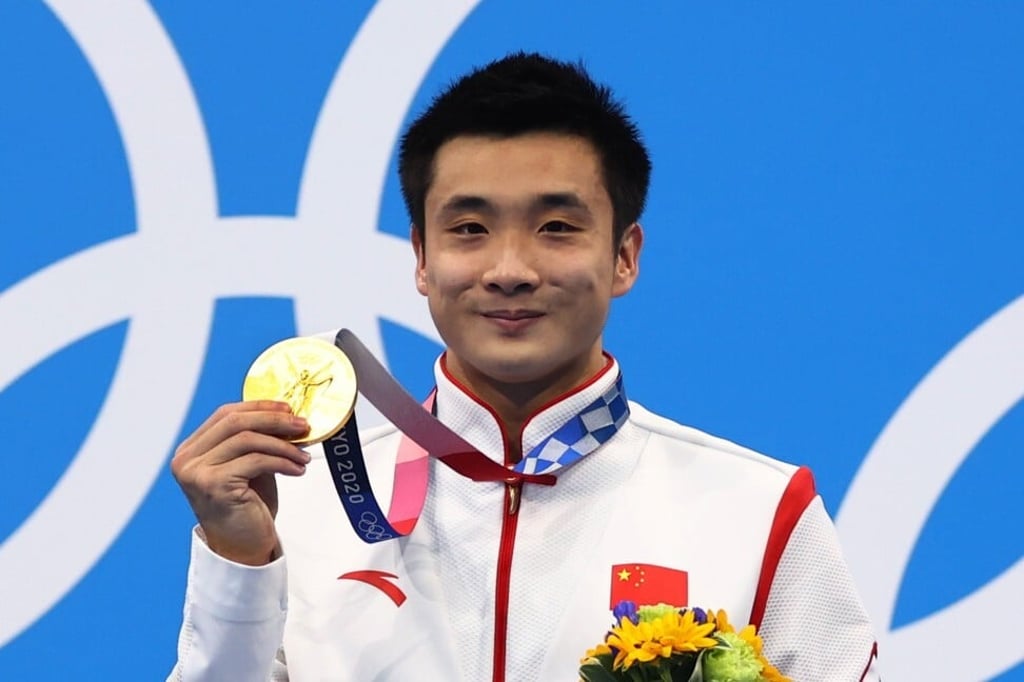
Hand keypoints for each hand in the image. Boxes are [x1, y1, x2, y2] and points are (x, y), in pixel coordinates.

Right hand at [170, 401, 310, 564]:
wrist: (242, 549)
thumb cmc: (246, 507)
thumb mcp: (249, 466)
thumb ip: (256, 439)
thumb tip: (287, 414)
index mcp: (192, 450)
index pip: (226, 414)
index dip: (259, 407)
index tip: (288, 408)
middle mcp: (187, 459)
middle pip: (235, 422)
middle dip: (274, 420)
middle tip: (302, 425)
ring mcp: (196, 472)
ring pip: (247, 439)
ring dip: (283, 444)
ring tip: (304, 454)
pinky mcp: (213, 485)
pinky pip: (255, 461)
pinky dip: (282, 461)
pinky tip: (298, 469)